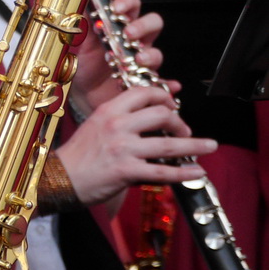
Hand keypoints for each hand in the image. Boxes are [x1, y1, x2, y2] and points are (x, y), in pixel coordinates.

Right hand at [58, 86, 213, 204]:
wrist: (58, 177)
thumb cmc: (78, 153)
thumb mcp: (95, 125)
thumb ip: (120, 120)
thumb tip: (148, 120)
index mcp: (108, 110)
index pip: (142, 93)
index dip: (163, 97)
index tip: (172, 105)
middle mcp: (117, 125)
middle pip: (160, 115)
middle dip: (179, 121)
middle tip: (184, 130)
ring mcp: (123, 148)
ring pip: (169, 145)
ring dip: (194, 145)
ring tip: (210, 145)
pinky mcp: (127, 171)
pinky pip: (163, 172)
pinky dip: (185, 173)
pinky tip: (197, 171)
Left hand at [72, 0, 164, 113]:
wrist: (82, 89)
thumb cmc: (82, 60)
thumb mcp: (77, 37)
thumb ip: (79, 19)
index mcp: (118, 24)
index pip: (131, 5)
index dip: (127, 2)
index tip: (116, 8)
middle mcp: (134, 39)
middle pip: (153, 23)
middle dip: (143, 26)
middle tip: (128, 33)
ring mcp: (141, 59)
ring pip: (156, 52)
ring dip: (150, 55)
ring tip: (137, 60)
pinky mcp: (144, 79)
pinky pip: (163, 81)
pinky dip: (169, 83)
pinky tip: (170, 84)